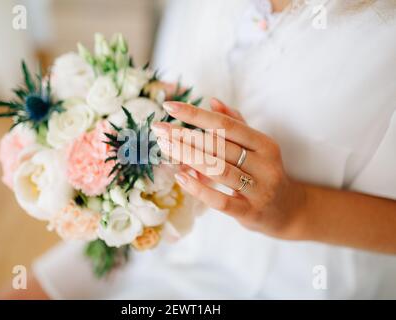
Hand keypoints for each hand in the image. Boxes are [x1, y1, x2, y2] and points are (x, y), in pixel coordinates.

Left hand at [151, 98, 306, 239]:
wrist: (289, 211)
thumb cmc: (265, 174)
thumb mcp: (258, 148)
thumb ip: (236, 124)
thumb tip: (213, 101)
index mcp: (265, 144)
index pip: (226, 125)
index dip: (196, 115)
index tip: (170, 107)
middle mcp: (265, 164)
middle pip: (219, 146)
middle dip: (186, 136)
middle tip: (159, 129)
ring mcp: (259, 190)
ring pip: (219, 170)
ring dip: (189, 157)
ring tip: (165, 147)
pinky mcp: (251, 213)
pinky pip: (222, 201)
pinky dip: (199, 189)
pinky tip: (180, 177)